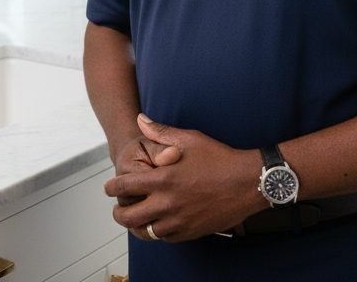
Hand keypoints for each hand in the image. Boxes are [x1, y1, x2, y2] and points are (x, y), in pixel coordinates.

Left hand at [104, 114, 267, 242]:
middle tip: (117, 208)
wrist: (249, 182)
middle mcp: (168, 203)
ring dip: (137, 225)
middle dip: (118, 213)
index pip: (125, 187)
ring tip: (135, 219)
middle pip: (129, 217)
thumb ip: (161, 132)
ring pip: (146, 231)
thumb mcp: (190, 139)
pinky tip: (158, 222)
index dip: (111, 188)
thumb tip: (140, 119)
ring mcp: (179, 221)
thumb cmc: (220, 158)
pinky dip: (158, 231)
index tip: (107, 187)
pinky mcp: (191, 232)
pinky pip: (166, 237)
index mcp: (164, 179)